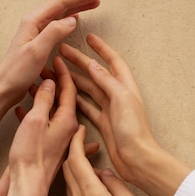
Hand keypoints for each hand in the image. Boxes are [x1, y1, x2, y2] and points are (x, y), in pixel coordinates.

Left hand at [0, 0, 105, 106]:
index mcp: (33, 21)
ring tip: (94, 3)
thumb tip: (72, 19)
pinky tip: (76, 19)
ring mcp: (36, 31)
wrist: (4, 88)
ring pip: (60, 13)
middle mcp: (34, 22)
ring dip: (78, 6)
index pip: (62, 2)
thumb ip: (53, 33)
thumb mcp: (36, 51)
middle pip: (62, 4)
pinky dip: (70, 18)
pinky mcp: (38, 41)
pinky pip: (57, 24)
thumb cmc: (17, 72)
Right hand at [9, 56, 77, 187]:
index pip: (69, 88)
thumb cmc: (31, 154)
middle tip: (41, 68)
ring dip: (43, 97)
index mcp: (68, 119)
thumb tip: (50, 83)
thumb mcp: (36, 121)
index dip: (63, 71)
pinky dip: (36, 113)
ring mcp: (61, 138)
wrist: (28, 184)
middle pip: (64, 98)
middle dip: (53, 82)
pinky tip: (22, 110)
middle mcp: (69, 128)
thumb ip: (44, 99)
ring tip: (29, 86)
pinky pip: (46, 123)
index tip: (55, 58)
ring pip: (54, 110)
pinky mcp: (52, 146)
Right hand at [59, 33, 154, 186]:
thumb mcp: (121, 99)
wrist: (136, 158)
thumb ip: (107, 81)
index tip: (88, 37)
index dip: (101, 48)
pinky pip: (86, 107)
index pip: (112, 61)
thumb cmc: (133, 130)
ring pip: (88, 89)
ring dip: (74, 80)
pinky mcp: (103, 123)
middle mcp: (117, 96)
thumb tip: (94, 65)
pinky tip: (65, 95)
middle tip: (62, 52)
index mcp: (125, 87)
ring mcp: (110, 110)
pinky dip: (75, 100)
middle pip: (96, 73)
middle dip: (80, 61)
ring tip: (58, 71)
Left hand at [63, 125, 145, 195]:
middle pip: (67, 168)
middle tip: (86, 143)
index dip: (75, 141)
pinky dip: (78, 184)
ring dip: (76, 169)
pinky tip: (92, 186)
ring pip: (69, 182)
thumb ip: (114, 183)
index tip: (78, 129)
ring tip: (92, 162)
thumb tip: (103, 173)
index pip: (74, 159)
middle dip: (73, 152)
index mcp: (90, 192)